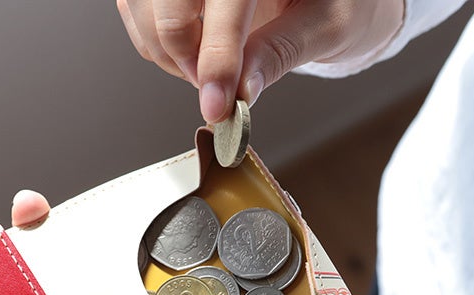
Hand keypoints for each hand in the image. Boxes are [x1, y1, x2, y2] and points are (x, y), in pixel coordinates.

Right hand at [116, 0, 404, 121]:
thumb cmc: (338, 0)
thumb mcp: (325, 26)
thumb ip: (279, 54)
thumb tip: (239, 93)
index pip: (225, 1)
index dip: (217, 56)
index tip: (216, 106)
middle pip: (171, 5)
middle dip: (186, 57)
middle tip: (215, 90)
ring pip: (144, 9)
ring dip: (167, 53)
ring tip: (210, 71)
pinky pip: (136, 10)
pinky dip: (156, 43)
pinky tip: (192, 54)